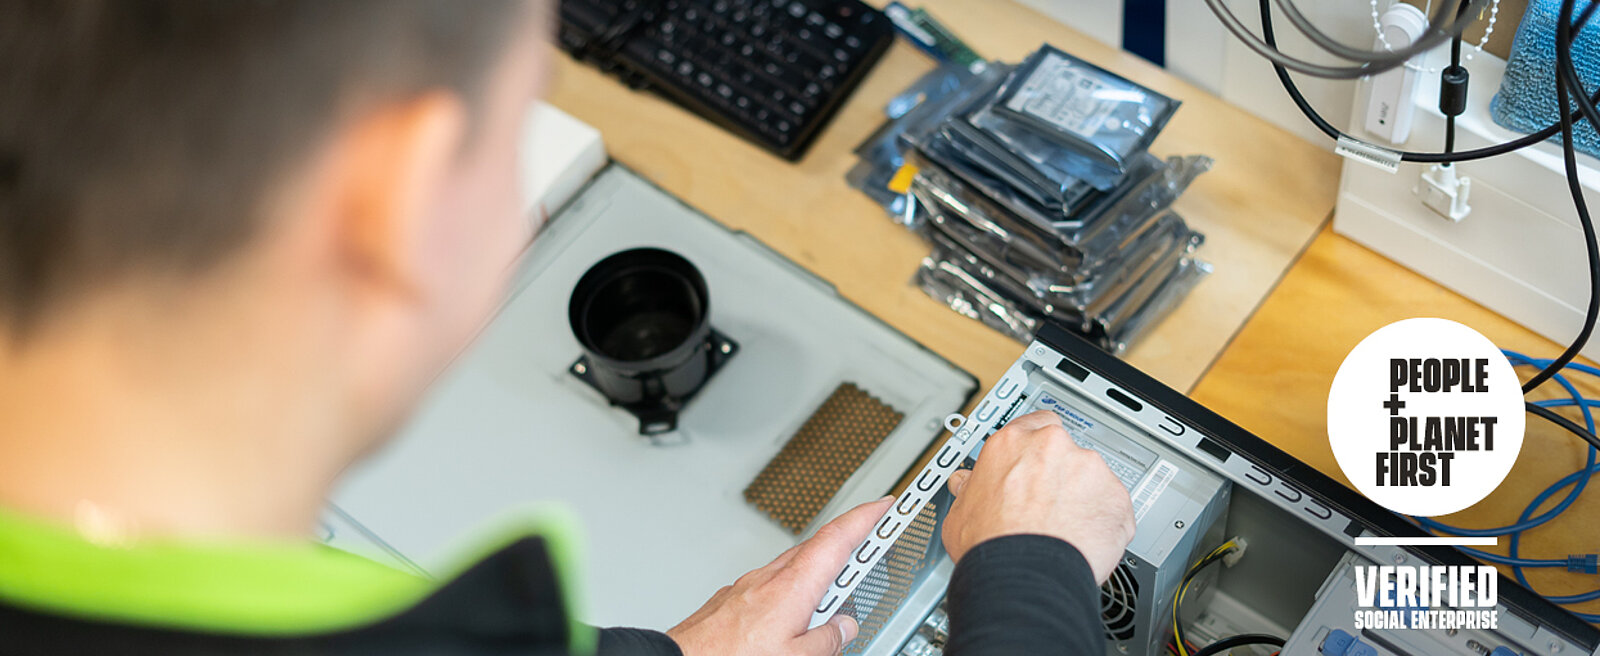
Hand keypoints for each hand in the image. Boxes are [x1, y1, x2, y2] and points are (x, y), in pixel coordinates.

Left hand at [667, 497, 893, 655]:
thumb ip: (827, 641)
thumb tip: (845, 628)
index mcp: (794, 587)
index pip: (838, 538)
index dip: (866, 517)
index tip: (885, 505)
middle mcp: (769, 578)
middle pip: (818, 548)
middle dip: (848, 543)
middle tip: (872, 542)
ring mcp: (748, 586)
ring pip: (793, 568)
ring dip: (819, 573)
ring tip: (836, 596)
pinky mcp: (731, 599)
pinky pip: (772, 585)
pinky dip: (793, 590)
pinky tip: (794, 614)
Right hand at [941, 410, 1135, 583]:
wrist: (1024, 576)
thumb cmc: (992, 545)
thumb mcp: (960, 512)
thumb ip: (969, 489)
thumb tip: (965, 485)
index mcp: (1011, 443)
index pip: (1034, 424)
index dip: (1037, 444)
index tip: (1036, 458)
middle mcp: (1052, 446)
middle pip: (1064, 450)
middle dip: (1059, 474)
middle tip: (1047, 503)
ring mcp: (1088, 468)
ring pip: (1091, 477)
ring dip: (1083, 496)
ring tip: (1066, 528)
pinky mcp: (1116, 495)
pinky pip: (1113, 505)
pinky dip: (1104, 520)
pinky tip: (1085, 539)